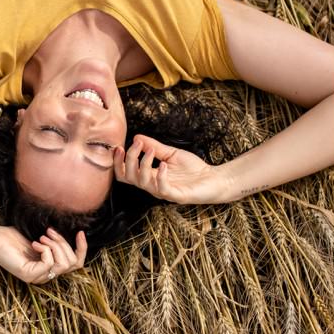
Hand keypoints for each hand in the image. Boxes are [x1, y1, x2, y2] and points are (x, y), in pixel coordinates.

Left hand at [0, 225, 87, 283]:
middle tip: (49, 232)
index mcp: (51, 268)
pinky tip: (34, 243)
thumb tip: (73, 236)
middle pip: (72, 263)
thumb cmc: (13, 237)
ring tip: (41, 237)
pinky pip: (49, 264)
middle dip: (64, 244)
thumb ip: (56, 243)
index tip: (81, 233)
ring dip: (55, 246)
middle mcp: (46, 275)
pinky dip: (45, 250)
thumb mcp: (42, 239)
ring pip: (63, 264)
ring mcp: (39, 277)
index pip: (77, 264)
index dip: (82, 249)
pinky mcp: (30, 275)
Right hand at [114, 136, 229, 204]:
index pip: (125, 173)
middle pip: (129, 177)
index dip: (118, 162)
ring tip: (151, 151)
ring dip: (143, 164)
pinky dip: (160, 175)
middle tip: (137, 145)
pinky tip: (164, 165)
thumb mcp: (171, 153)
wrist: (214, 179)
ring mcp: (164, 192)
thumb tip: (137, 137)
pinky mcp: (176, 196)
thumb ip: (154, 147)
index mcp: (150, 176)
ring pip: (142, 182)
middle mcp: (154, 185)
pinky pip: (162, 189)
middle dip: (128, 160)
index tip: (120, 146)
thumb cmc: (194, 169)